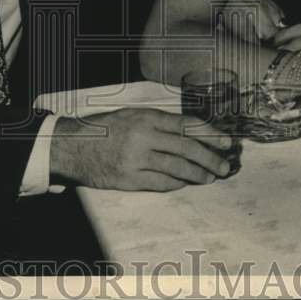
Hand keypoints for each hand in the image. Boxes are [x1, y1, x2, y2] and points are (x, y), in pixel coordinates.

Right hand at [50, 108, 233, 190]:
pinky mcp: (129, 179)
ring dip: (198, 175)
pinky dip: (176, 184)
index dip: (210, 134)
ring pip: (177, 168)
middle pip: (187, 148)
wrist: (73, 146)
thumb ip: (158, 123)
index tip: (226, 142)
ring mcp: (136, 160)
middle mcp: (144, 137)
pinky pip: (160, 183)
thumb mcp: (131, 115)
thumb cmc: (105, 129)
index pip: (187, 125)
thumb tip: (190, 133)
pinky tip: (185, 183)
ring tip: (210, 178)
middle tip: (224, 166)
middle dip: (210, 158)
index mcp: (146, 117)